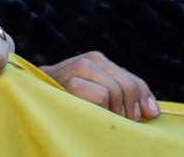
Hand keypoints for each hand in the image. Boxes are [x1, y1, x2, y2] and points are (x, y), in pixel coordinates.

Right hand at [40, 51, 157, 120]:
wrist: (31, 96)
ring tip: (103, 119)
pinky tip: (90, 114)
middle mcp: (89, 60)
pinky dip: (101, 109)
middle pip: (127, 86)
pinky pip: (101, 96)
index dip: (144, 99)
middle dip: (130, 109)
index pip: (133, 81)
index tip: (148, 116)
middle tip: (122, 121)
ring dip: (114, 111)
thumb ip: (124, 94)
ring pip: (114, 91)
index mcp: (98, 61)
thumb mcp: (98, 93)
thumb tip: (153, 112)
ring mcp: (77, 68)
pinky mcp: (69, 81)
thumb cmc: (68, 100)